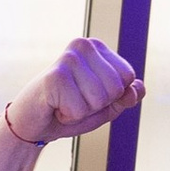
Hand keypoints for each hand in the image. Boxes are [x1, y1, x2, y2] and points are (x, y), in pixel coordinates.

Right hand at [8, 39, 144, 144]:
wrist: (31, 125)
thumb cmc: (67, 111)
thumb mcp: (104, 107)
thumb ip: (125, 97)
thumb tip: (138, 89)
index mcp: (97, 47)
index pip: (128, 77)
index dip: (111, 97)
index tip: (87, 95)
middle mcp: (83, 45)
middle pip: (116, 88)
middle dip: (97, 105)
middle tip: (73, 101)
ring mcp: (68, 59)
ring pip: (99, 100)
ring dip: (81, 112)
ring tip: (63, 104)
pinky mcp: (54, 76)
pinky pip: (79, 109)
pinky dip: (68, 117)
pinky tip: (54, 108)